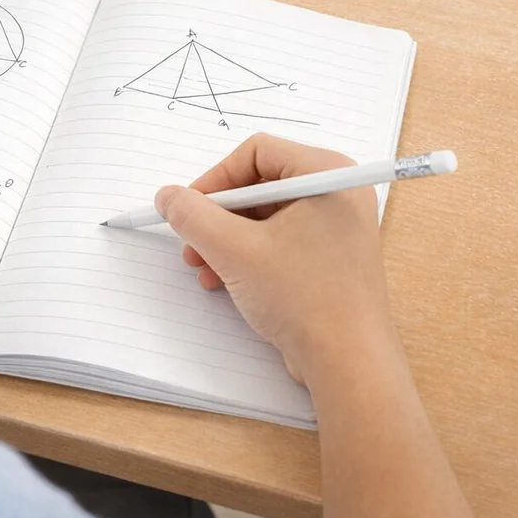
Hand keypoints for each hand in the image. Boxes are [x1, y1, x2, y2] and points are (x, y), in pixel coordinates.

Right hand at [156, 134, 397, 386]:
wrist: (350, 365)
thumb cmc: (304, 298)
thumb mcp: (234, 250)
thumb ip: (193, 216)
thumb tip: (168, 196)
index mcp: (326, 174)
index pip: (257, 152)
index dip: (216, 178)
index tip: (189, 207)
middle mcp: (337, 192)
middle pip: (260, 184)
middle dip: (218, 215)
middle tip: (191, 241)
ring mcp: (337, 227)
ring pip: (266, 216)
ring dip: (227, 239)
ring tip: (201, 268)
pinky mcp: (332, 257)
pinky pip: (282, 240)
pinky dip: (250, 255)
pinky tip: (223, 282)